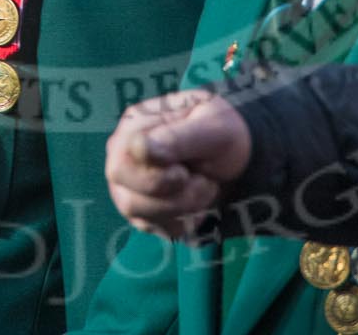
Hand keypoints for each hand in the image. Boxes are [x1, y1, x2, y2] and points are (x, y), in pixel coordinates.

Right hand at [105, 87, 253, 239]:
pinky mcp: (144, 213)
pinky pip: (158, 230)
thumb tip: (138, 148)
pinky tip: (199, 200)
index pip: (125, 163)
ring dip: (184, 208)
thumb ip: (176, 138)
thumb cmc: (221, 133)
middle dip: (176, 197)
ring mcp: (129, 188)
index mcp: (133, 128)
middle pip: (129, 199)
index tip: (186, 171)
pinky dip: (187, 220)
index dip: (157, 177)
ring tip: (205, 186)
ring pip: (142, 218)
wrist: (235, 158)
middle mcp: (122, 159)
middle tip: (204, 181)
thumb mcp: (211, 129)